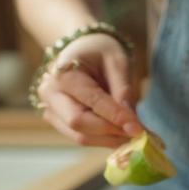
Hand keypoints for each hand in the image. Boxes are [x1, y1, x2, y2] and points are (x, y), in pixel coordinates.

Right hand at [37, 33, 142, 147]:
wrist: (80, 48)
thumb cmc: (99, 51)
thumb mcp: (117, 61)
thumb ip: (123, 90)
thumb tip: (131, 122)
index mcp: (64, 73)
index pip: (92, 101)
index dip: (116, 117)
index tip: (138, 129)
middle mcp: (50, 94)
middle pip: (79, 123)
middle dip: (110, 132)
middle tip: (137, 134)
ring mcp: (50, 109)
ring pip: (79, 136)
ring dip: (108, 140)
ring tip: (131, 135)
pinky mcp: (56, 121)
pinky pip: (79, 136)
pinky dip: (101, 139)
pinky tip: (119, 134)